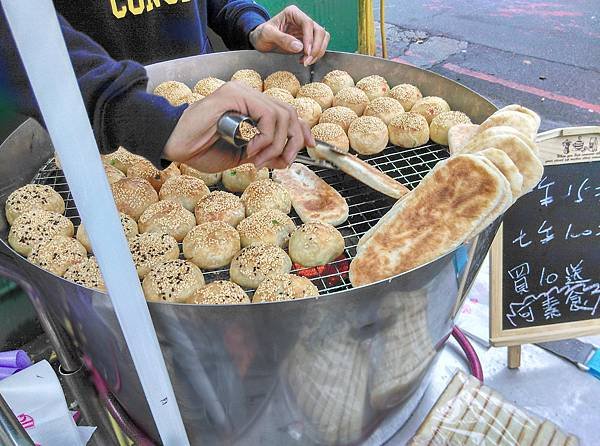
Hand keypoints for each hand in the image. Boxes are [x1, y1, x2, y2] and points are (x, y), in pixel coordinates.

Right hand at [163, 81, 314, 171]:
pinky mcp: (233, 95)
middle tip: (283, 162)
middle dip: (293, 141)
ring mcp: (241, 92)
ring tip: (258, 160)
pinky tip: (251, 150)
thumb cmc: (202, 149)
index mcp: (251, 107)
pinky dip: (265, 138)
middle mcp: (249, 95)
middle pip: (289, 112)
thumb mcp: (242, 156)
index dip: (302, 130)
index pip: (286, 113)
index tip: (311, 147)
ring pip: (281, 115)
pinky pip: (265, 116)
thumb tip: (286, 158)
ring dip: (276, 144)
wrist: (175, 144)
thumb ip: (264, 153)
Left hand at [249, 5, 329, 65]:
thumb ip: (282, 39)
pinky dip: (315, 55)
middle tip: (307, 60)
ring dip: (318, 52)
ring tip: (306, 62)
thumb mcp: (268, 35)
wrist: (260, 40)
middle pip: (319, 31)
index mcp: (293, 13)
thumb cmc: (262, 34)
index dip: (310, 39)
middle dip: (316, 48)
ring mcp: (306, 30)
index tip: (306, 52)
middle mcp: (302, 20)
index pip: (308, 23)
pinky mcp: (307, 40)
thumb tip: (300, 47)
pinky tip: (304, 60)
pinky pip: (318, 47)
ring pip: (322, 39)